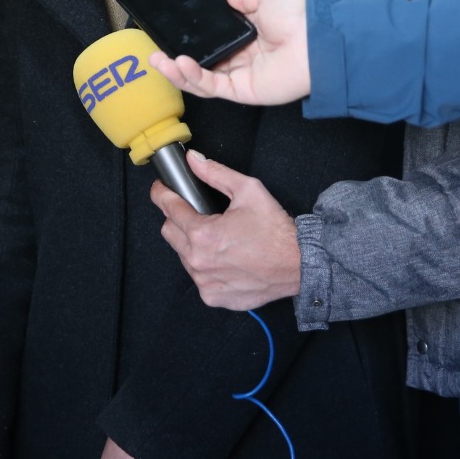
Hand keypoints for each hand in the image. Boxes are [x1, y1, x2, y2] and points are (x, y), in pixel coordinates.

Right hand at [147, 0, 308, 106]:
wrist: (315, 38)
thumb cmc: (297, 15)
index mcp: (248, 37)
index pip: (213, 43)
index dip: (192, 41)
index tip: (171, 35)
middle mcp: (243, 58)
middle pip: (202, 65)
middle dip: (176, 61)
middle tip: (155, 53)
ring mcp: (242, 76)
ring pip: (201, 79)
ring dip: (177, 72)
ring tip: (158, 61)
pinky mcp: (243, 91)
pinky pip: (212, 86)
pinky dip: (192, 77)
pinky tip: (178, 64)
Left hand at [152, 152, 299, 310]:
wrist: (298, 265)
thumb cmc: (275, 231)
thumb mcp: (248, 190)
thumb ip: (216, 173)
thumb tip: (194, 161)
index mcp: (203, 234)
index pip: (168, 208)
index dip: (162, 193)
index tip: (161, 189)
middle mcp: (198, 261)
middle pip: (169, 232)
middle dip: (178, 219)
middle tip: (198, 214)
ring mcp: (204, 282)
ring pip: (182, 256)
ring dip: (192, 244)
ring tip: (218, 238)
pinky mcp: (213, 297)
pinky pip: (197, 278)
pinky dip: (205, 267)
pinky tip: (224, 259)